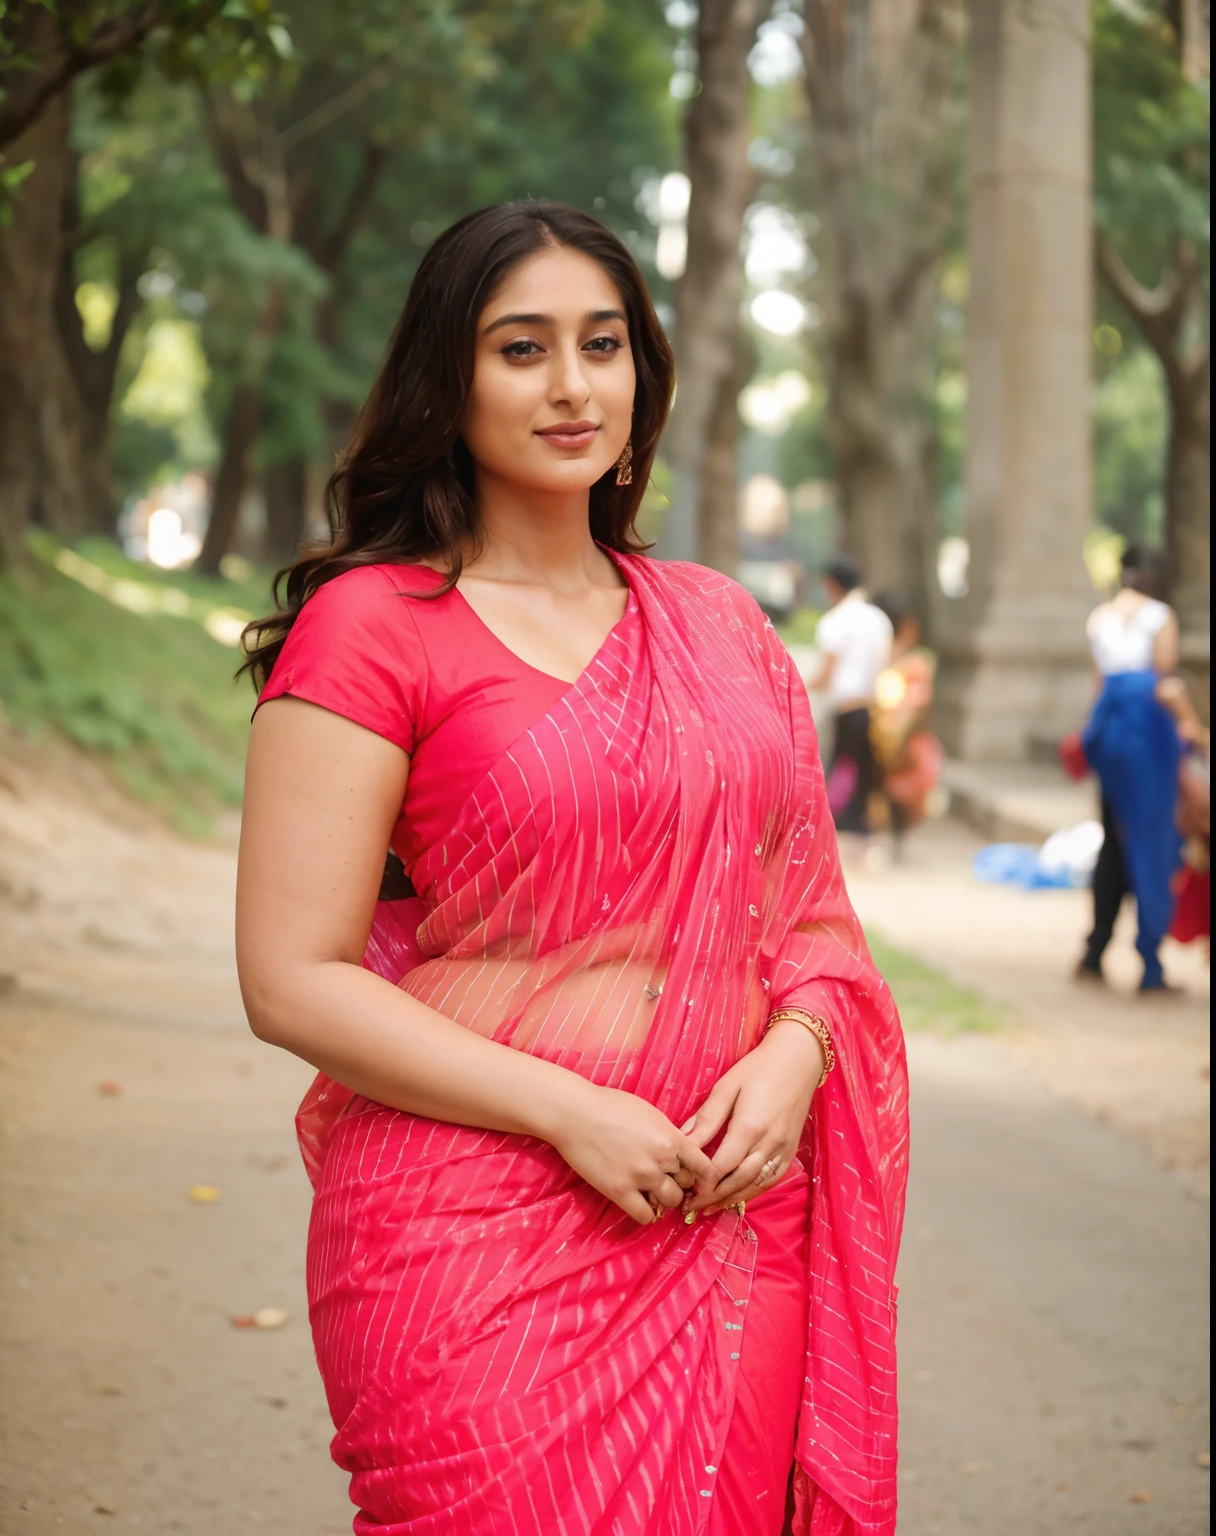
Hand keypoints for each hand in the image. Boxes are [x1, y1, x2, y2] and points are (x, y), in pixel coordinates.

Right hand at [548, 1082, 715, 1225]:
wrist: (575, 1113)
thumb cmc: (610, 1105)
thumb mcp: (650, 1113)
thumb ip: (668, 1134)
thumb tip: (681, 1150)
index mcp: (672, 1137)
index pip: (704, 1166)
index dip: (700, 1172)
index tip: (692, 1174)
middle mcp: (662, 1159)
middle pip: (687, 1184)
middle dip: (679, 1181)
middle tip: (665, 1177)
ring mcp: (641, 1177)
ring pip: (671, 1201)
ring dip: (664, 1198)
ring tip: (651, 1190)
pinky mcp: (620, 1191)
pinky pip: (646, 1216)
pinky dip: (646, 1212)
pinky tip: (638, 1201)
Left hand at [683, 1019, 824, 1213]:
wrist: (798, 1060)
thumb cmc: (758, 1068)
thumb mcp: (726, 1087)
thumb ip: (706, 1118)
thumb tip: (683, 1141)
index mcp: (749, 1126)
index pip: (721, 1166)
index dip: (702, 1183)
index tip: (684, 1191)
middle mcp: (768, 1143)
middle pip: (737, 1181)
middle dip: (712, 1197)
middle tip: (691, 1207)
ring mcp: (783, 1150)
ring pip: (754, 1185)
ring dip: (731, 1199)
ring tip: (709, 1207)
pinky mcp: (791, 1151)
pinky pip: (771, 1180)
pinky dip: (752, 1192)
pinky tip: (737, 1195)